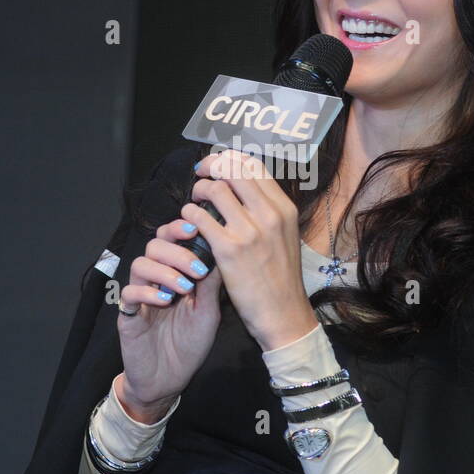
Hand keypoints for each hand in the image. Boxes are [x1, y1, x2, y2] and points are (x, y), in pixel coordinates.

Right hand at [116, 217, 224, 421]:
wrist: (169, 380)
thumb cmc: (190, 345)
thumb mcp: (208, 313)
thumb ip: (211, 285)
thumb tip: (221, 251)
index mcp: (175, 274)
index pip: (171, 239)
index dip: (179, 228)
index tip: (196, 229)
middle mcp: (156, 280)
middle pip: (154, 245)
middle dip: (176, 251)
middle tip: (196, 269)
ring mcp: (140, 296)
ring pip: (140, 264)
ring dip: (164, 271)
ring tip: (184, 289)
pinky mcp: (127, 315)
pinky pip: (128, 293)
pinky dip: (147, 292)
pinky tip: (165, 302)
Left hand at [183, 149, 320, 351]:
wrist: (283, 314)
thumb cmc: (281, 277)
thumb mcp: (285, 236)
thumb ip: (267, 211)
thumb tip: (242, 188)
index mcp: (284, 208)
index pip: (253, 165)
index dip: (229, 159)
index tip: (216, 166)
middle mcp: (269, 214)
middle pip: (233, 168)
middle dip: (210, 166)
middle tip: (200, 176)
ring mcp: (249, 231)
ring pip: (214, 188)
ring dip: (198, 190)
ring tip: (194, 203)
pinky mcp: (229, 250)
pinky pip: (199, 217)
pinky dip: (189, 215)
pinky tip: (189, 223)